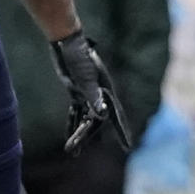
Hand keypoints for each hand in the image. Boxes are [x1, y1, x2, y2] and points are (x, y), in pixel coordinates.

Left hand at [50, 29, 131, 155]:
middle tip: (74, 151)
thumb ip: (93, 96)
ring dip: (77, 133)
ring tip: (71, 150)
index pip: (115, 116)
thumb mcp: (85, 78)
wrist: (66, 42)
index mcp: (106, 92)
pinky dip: (72, 123)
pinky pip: (76, 111)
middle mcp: (99, 95)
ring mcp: (87, 93)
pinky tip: (69, 135)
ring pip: (84, 118)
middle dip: (85, 136)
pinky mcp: (76, 91)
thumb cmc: (78, 57)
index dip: (122, 132)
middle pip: (95, 121)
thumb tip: (101, 115)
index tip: (128, 147)